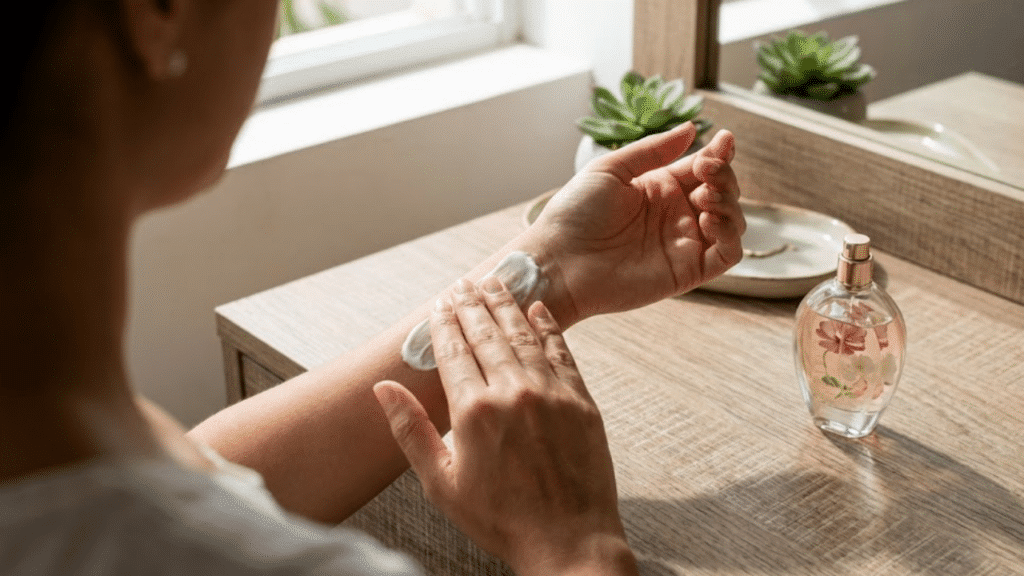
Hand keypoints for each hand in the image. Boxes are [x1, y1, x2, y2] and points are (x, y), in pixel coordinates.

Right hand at [373, 278, 636, 575]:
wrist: (569, 541)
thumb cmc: (501, 520)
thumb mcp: (441, 483)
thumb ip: (410, 430)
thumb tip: (383, 388)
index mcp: (474, 412)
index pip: (453, 351)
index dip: (444, 324)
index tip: (439, 305)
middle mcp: (513, 393)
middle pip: (486, 335)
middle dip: (471, 305)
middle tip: (462, 284)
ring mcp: (551, 393)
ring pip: (522, 335)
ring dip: (506, 305)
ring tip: (494, 283)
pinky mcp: (580, 400)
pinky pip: (561, 351)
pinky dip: (548, 326)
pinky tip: (538, 308)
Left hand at [528, 122, 745, 324]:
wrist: (558, 261)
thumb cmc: (574, 214)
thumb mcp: (611, 168)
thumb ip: (653, 150)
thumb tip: (690, 128)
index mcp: (658, 189)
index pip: (703, 169)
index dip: (719, 153)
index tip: (724, 138)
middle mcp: (675, 216)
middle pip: (722, 191)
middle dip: (723, 174)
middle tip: (707, 168)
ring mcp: (683, 244)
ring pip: (732, 221)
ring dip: (729, 201)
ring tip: (705, 193)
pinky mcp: (687, 272)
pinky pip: (728, 255)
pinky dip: (730, 234)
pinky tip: (708, 218)